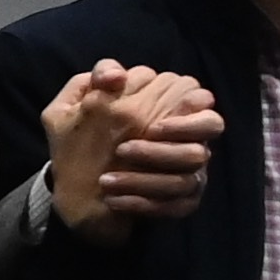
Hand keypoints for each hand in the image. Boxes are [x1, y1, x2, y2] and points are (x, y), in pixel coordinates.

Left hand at [45, 61, 221, 240]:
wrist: (75, 189)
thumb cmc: (81, 140)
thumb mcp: (73, 107)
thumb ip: (94, 80)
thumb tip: (116, 74)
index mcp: (168, 112)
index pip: (200, 99)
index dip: (184, 111)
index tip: (151, 126)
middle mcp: (186, 140)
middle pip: (207, 139)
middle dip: (166, 147)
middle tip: (123, 151)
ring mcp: (189, 172)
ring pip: (187, 178)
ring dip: (145, 179)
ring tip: (106, 181)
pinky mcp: (183, 202)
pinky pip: (178, 205)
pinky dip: (144, 203)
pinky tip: (113, 200)